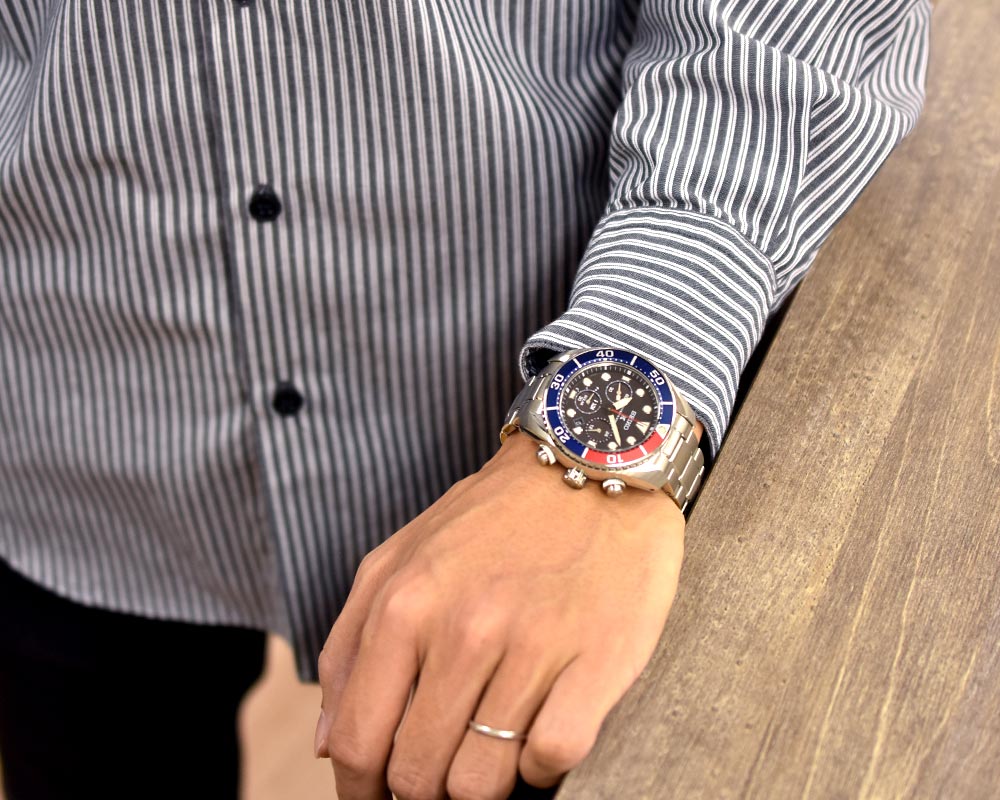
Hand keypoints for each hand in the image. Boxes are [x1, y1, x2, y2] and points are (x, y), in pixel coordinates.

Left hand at [314, 429, 692, 799]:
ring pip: (484, 784)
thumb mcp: (402, 558)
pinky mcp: (598, 660)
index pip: (358, 742)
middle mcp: (464, 626)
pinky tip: (539, 735)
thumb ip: (352, 644)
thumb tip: (330, 744)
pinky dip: (541, 769)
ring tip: (490, 755)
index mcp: (405, 603)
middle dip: (422, 793)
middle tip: (440, 777)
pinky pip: (552, 760)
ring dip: (483, 786)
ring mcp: (533, 645)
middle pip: (418, 775)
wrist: (590, 465)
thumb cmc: (494, 518)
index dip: (361, 793)